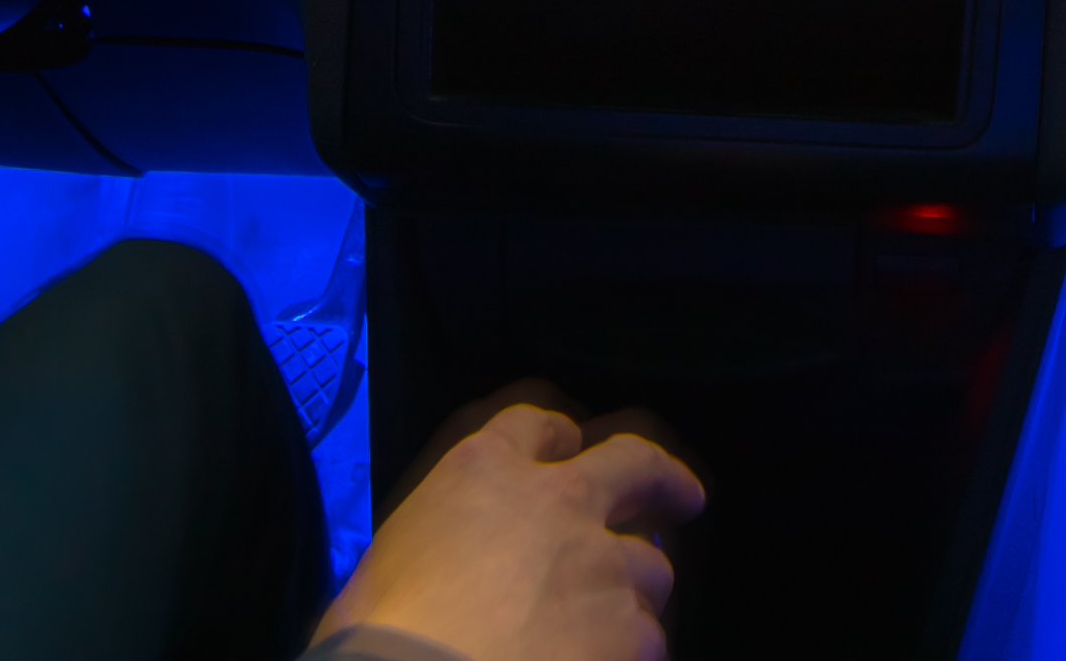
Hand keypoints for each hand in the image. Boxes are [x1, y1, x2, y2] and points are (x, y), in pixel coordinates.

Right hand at [316, 381, 702, 660]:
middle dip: (662, 478)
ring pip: (649, 568)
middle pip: (633, 464)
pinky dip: (629, 654)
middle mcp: (558, 503)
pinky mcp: (633, 630)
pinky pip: (649, 639)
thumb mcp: (388, 561)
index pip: (534, 427)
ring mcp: (604, 565)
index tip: (571, 445)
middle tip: (682, 495)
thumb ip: (442, 543)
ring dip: (634, 591)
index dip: (557, 436)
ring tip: (612, 625)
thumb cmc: (383, 637)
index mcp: (483, 473)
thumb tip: (449, 573)